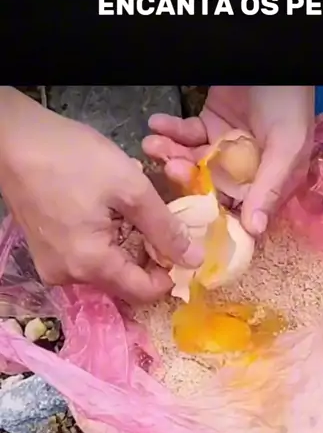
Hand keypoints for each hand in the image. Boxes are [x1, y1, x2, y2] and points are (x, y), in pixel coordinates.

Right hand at [0, 88, 203, 302]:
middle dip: (147, 256)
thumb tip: (194, 260)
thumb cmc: (72, 159)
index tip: (182, 248)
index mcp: (90, 265)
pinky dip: (104, 240)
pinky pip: (86, 257)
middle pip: (124, 281)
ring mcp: (52, 265)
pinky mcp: (45, 251)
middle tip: (158, 221)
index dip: (170, 275)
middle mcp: (68, 276)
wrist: (14, 140)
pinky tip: (107, 212)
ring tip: (129, 211)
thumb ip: (165, 229)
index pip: (143, 293)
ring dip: (126, 246)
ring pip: (106, 268)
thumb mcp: (130, 189)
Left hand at [143, 86, 314, 235]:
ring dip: (170, 154)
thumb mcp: (287, 145)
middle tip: (169, 166)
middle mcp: (244, 168)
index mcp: (268, 180)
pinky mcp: (208, 123)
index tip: (188, 219)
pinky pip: (185, 134)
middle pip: (206, 186)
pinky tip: (157, 124)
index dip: (212, 217)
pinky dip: (170, 131)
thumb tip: (254, 231)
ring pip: (191, 161)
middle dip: (185, 178)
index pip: (237, 210)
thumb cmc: (289, 101)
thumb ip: (270, 186)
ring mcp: (224, 146)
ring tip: (154, 144)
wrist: (271, 54)